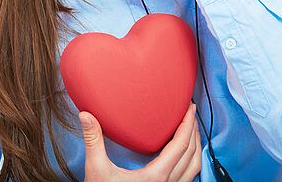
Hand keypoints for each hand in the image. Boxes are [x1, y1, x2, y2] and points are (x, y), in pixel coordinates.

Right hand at [80, 103, 201, 181]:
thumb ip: (93, 141)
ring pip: (194, 168)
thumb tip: (85, 115)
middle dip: (194, 131)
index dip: (188, 124)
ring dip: (195, 147)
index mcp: (156, 176)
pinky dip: (190, 162)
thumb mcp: (96, 170)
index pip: (181, 145)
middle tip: (191, 112)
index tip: (189, 107)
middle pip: (192, 154)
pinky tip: (182, 155)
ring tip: (191, 130)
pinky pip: (187, 178)